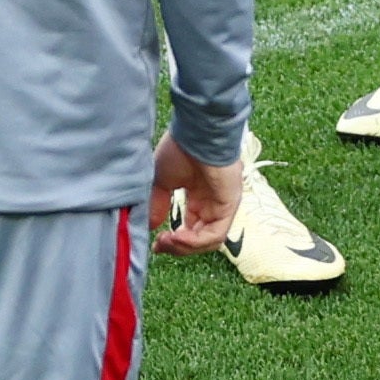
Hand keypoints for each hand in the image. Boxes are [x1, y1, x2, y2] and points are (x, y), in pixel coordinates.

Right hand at [149, 137, 239, 252]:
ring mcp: (223, 205)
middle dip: (177, 247)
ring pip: (208, 241)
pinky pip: (215, 234)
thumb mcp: (162, 181)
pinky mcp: (230, 206)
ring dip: (186, 247)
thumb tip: (150, 226)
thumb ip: (158, 204)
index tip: (156, 245)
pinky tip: (178, 236)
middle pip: (199, 238)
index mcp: (198, 196)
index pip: (190, 228)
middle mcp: (212, 203)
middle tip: (159, 246)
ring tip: (168, 242)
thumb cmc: (180, 148)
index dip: (173, 240)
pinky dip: (196, 241)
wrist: (196, 132)